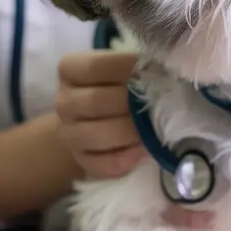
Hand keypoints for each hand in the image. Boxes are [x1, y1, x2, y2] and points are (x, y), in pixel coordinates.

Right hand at [54, 51, 216, 229]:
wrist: (94, 120)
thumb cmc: (116, 87)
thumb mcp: (120, 69)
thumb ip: (136, 68)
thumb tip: (167, 70)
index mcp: (70, 69)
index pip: (95, 67)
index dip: (127, 68)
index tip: (155, 70)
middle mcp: (63, 101)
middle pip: (96, 102)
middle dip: (132, 104)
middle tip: (160, 103)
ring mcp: (68, 133)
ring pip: (97, 135)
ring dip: (130, 133)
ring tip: (155, 129)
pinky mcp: (80, 160)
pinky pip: (101, 164)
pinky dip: (125, 159)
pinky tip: (143, 152)